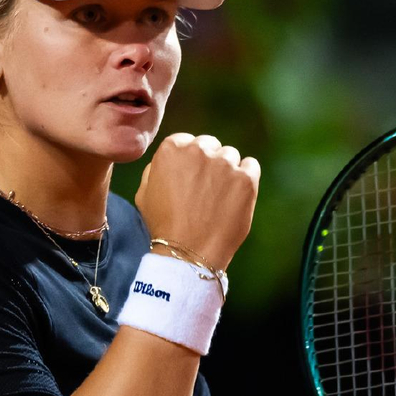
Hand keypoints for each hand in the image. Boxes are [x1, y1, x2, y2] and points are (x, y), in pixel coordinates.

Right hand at [135, 132, 259, 271]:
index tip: (189, 179)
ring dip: (226, 172)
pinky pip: (251, 166)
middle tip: (205, 190)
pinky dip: (246, 178)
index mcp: (172, 148)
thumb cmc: (163, 225)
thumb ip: (156, 168)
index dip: (189, 162)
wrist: (187, 253)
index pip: (187, 142)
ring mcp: (225, 163)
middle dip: (208, 163)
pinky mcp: (246, 178)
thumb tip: (172, 160)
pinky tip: (235, 195)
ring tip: (218, 199)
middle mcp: (199, 149)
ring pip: (231, 156)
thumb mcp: (144, 193)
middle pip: (210, 146)